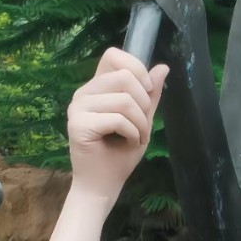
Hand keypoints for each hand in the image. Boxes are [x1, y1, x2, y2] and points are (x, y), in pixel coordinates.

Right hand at [67, 46, 168, 200]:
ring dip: (140, 123)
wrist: (103, 185)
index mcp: (96, 88)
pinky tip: (128, 143)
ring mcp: (77, 108)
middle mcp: (83, 93)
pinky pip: (117, 118)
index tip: (147, 91)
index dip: (136, 68)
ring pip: (124, 99)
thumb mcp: (142, 120)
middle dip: (144, 104)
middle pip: (124, 77)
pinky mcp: (77, 125)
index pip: (113, 55)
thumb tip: (163, 67)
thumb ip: (150, 95)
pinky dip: (132, 133)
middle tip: (143, 126)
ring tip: (136, 138)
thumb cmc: (120, 155)